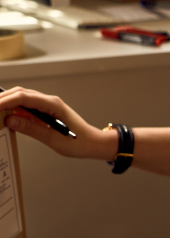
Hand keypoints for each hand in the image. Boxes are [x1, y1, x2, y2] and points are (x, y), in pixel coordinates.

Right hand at [0, 87, 115, 159]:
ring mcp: (48, 105)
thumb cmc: (79, 142)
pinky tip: (7, 117)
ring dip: (7, 103)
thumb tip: (10, 121)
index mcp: (53, 105)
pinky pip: (27, 107)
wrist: (94, 143)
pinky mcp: (46, 112)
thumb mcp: (53, 139)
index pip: (23, 97)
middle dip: (2, 99)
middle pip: (20, 93)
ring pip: (22, 98)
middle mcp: (50, 101)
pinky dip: (15, 109)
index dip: (4, 101)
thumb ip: (32, 129)